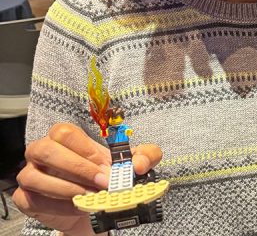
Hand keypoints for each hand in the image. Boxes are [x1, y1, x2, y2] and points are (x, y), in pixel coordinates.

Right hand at [13, 123, 161, 235]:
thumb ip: (145, 156)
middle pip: (46, 150)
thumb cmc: (108, 178)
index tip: (107, 170)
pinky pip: (33, 199)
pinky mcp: (25, 197)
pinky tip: (77, 207)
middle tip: (101, 184)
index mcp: (65, 137)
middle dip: (77, 168)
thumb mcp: (132, 164)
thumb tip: (139, 165)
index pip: (67, 134)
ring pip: (35, 176)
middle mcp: (43, 151)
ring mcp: (31, 174)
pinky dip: (57, 206)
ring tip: (90, 198)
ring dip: (66, 189)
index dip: (87, 152)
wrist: (94, 207)